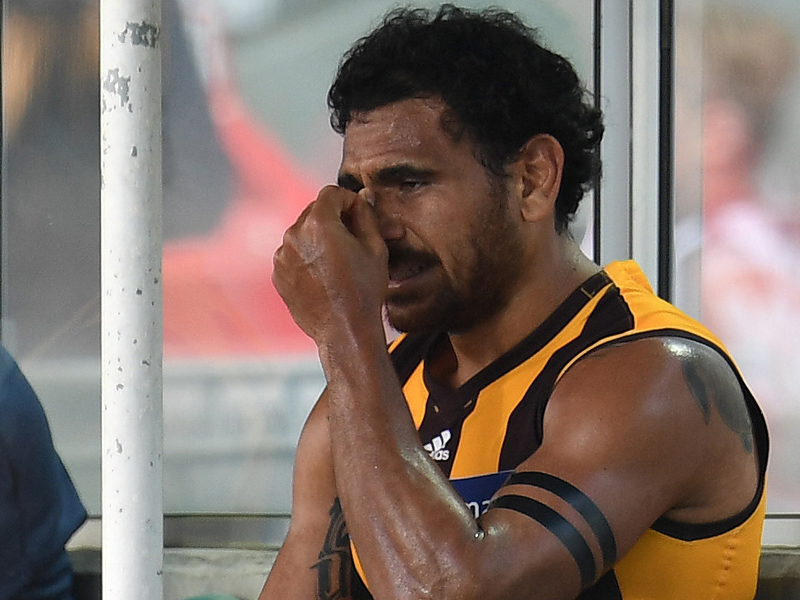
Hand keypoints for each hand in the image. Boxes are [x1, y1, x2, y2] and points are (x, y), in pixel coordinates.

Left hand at [272, 185, 388, 345]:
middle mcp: (294, 234)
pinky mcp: (278, 274)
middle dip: (334, 218)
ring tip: (339, 261)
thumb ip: (367, 216)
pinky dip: (306, 257)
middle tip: (353, 238)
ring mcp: (282, 255)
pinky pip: (292, 254)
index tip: (360, 214)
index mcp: (319, 223)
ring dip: (319, 237)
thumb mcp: (375, 249)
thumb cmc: (364, 291)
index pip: (331, 194)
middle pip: (315, 211)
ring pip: (302, 233)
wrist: (345, 331)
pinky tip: (325, 275)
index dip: (349, 200)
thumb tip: (362, 197)